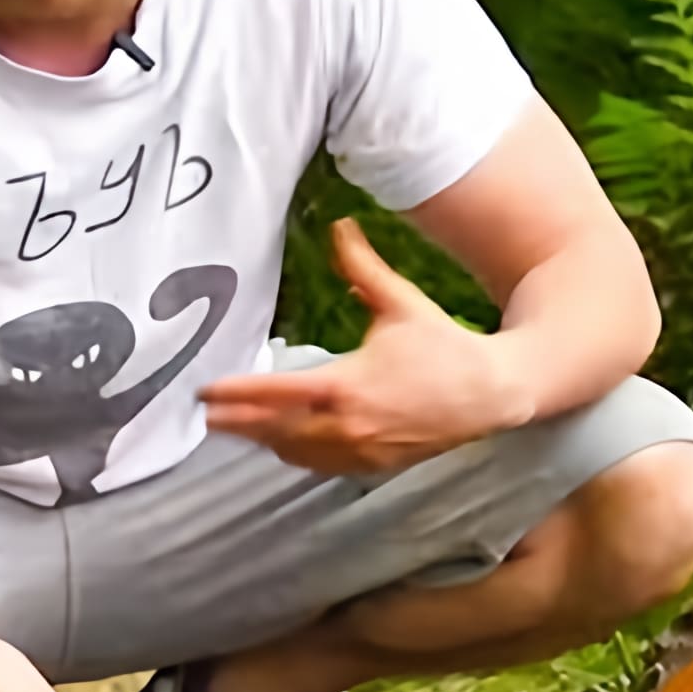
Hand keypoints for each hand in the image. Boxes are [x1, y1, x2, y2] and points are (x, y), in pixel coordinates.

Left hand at [200, 219, 535, 475]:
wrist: (490, 394)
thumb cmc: (445, 346)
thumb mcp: (401, 302)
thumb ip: (362, 267)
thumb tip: (340, 226)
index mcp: (345, 385)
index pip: (273, 395)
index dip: (235, 395)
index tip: (205, 390)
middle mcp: (345, 425)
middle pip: (271, 431)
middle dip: (235, 423)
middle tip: (202, 414)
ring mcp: (358, 451)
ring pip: (292, 452)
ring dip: (262, 440)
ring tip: (234, 427)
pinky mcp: (370, 466)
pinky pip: (319, 465)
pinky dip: (294, 453)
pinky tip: (280, 443)